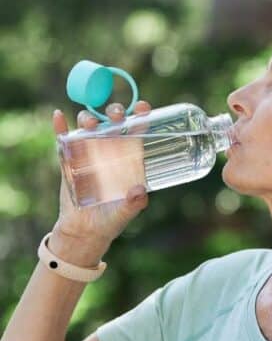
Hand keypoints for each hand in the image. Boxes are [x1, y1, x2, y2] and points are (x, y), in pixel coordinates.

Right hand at [50, 100, 152, 261]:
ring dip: (89, 119)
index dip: (140, 117)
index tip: (143, 108)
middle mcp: (109, 151)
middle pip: (112, 123)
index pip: (136, 132)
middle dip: (114, 113)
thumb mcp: (124, 213)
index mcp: (127, 159)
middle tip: (116, 115)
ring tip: (90, 123)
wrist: (84, 232)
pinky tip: (58, 116)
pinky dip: (60, 127)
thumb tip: (140, 191)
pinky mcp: (68, 161)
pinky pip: (63, 140)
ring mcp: (88, 153)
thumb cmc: (110, 220)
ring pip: (88, 127)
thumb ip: (133, 204)